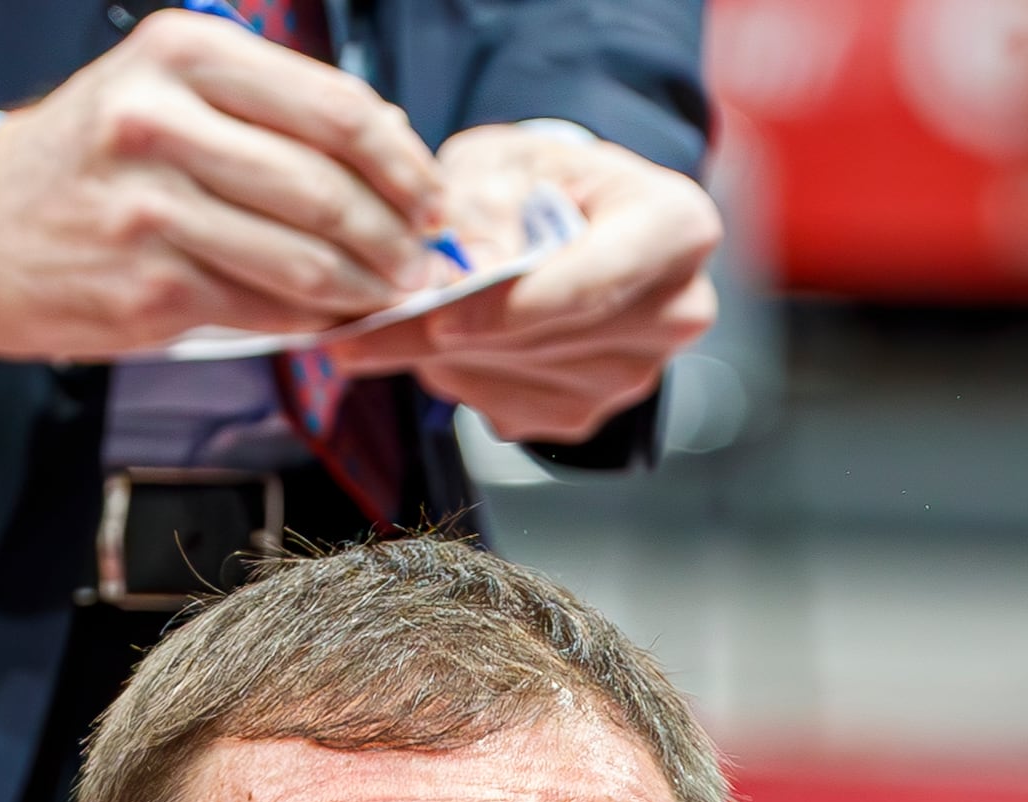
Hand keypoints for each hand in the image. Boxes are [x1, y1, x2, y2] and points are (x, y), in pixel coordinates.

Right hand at [0, 14, 445, 359]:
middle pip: (328, 186)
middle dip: (395, 233)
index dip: (403, 160)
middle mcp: (163, 121)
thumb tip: (389, 141)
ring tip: (385, 291)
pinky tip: (326, 317)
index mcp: (182, 55)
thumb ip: (270, 105)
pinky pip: (263, 309)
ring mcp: (152, 208)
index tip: (431, 193)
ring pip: (303, 257)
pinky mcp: (147, 288)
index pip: (334, 107)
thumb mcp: (167, 90)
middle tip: (419, 256)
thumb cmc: (91, 159)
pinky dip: (309, 319)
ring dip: (363, 286)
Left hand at [329, 120, 719, 447]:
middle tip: (353, 334)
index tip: (439, 321)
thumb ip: (481, 205)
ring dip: (444, 355)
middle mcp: (673, 311)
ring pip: (514, 379)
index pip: (594, 283)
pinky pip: (504, 408)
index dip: (513, 308)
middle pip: (544, 340)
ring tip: (405, 316)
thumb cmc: (548, 180)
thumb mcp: (510, 161)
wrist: (579, 224)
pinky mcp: (591, 415)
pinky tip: (449, 340)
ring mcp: (636, 375)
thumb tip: (450, 275)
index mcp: (674, 228)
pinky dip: (459, 377)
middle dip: (445, 335)